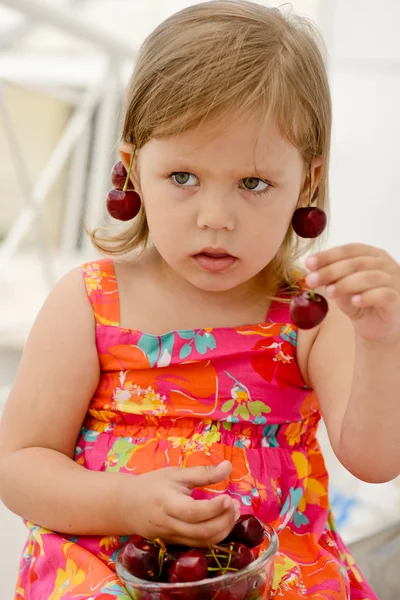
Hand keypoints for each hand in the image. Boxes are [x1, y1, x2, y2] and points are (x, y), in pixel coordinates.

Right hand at [121, 461, 239, 545]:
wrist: (127, 505)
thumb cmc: (152, 485)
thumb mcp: (176, 474)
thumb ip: (203, 473)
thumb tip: (228, 466)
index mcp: (167, 503)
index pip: (193, 512)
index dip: (214, 508)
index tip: (229, 498)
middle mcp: (169, 524)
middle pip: (201, 532)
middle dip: (224, 521)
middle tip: (235, 505)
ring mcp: (172, 538)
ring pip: (202, 542)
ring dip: (223, 530)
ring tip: (233, 513)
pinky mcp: (175, 544)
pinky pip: (198, 545)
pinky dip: (215, 536)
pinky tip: (222, 522)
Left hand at [305, 243, 399, 342]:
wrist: (377, 327)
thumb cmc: (360, 302)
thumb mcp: (341, 288)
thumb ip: (331, 279)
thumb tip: (311, 273)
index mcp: (372, 255)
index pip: (349, 250)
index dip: (328, 255)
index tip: (308, 263)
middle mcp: (385, 264)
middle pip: (357, 262)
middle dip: (331, 270)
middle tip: (311, 279)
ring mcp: (394, 281)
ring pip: (370, 277)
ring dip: (346, 283)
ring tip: (329, 292)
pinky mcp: (397, 299)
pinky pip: (383, 295)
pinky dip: (367, 297)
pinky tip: (354, 301)